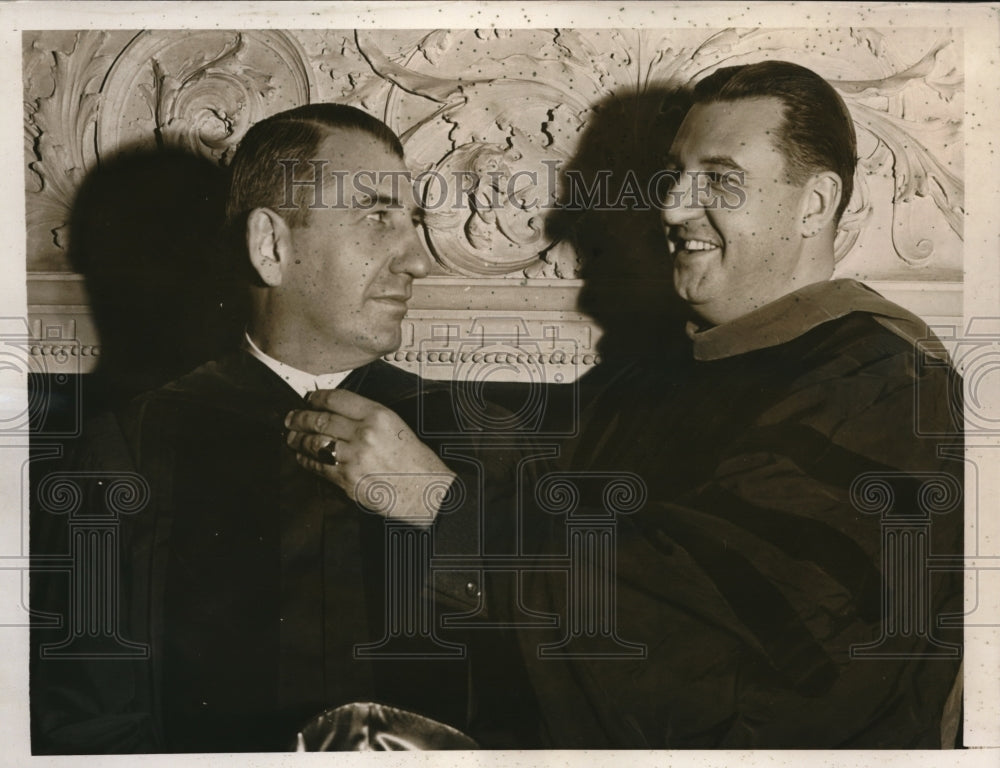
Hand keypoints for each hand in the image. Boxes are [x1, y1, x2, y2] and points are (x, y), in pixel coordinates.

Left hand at [285, 389, 456, 524]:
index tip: (308, 399)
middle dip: (300, 418)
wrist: (424, 490)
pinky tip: (302, 457)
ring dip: (298, 439)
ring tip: (291, 437)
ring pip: (315, 443)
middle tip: (291, 418)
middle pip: (321, 420)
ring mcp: (354, 457)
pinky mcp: (347, 479)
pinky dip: (306, 461)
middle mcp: (364, 433)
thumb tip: (335, 412)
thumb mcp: (395, 426)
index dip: (317, 398)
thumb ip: (367, 417)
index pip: (337, 399)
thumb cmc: (414, 460)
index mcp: (378, 415)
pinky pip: (319, 466)